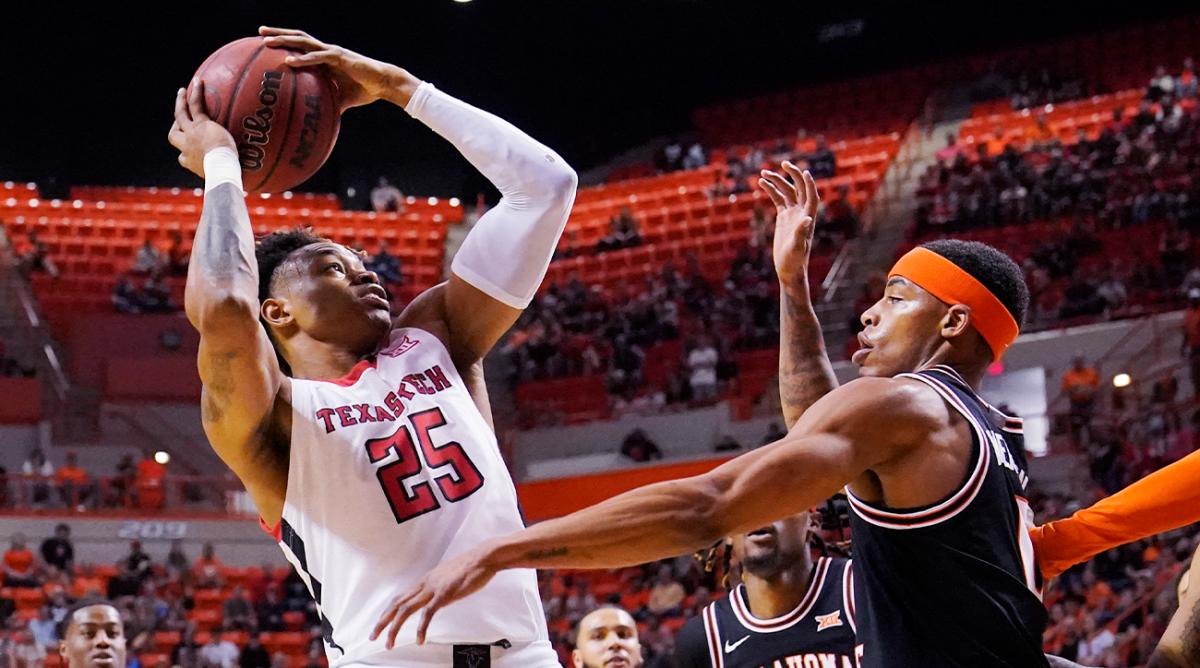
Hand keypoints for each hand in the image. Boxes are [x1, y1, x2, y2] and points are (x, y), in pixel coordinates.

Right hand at [167, 81, 236, 178]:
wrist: (222, 169)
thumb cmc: (227, 178)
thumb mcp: (227, 180)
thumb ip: (233, 180)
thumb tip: (248, 193)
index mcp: (192, 163)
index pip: (183, 158)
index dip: (184, 153)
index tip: (189, 151)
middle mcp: (187, 148)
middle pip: (174, 135)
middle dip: (175, 126)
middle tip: (178, 118)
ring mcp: (191, 134)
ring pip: (180, 115)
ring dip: (180, 103)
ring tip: (182, 91)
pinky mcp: (200, 125)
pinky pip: (195, 105)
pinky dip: (195, 93)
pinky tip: (198, 81)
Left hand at [258, 26, 421, 110]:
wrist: (383, 84)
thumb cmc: (363, 91)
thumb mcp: (339, 100)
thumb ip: (325, 104)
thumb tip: (313, 122)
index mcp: (324, 58)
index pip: (301, 45)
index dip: (284, 42)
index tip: (265, 43)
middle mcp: (326, 51)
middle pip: (298, 37)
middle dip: (279, 33)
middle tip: (259, 32)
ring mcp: (332, 52)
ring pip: (304, 41)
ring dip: (285, 40)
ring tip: (266, 41)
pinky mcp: (340, 57)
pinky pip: (318, 57)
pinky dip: (303, 58)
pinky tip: (289, 61)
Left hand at [370, 548, 497, 646]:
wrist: (484, 557)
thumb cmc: (471, 567)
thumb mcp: (449, 577)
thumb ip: (440, 587)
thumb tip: (437, 597)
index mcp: (426, 580)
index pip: (400, 597)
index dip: (388, 611)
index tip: (381, 623)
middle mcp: (425, 583)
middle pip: (396, 603)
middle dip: (382, 621)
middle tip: (373, 636)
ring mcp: (434, 588)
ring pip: (405, 609)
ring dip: (394, 628)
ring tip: (389, 643)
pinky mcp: (445, 594)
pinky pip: (428, 614)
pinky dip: (421, 628)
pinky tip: (420, 640)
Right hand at [758, 162, 819, 294]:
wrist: (789, 270)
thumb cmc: (794, 261)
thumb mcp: (797, 246)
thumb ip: (801, 232)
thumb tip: (807, 219)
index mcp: (808, 217)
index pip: (811, 196)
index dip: (809, 184)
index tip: (804, 171)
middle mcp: (802, 212)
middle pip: (799, 188)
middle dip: (793, 175)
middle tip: (784, 163)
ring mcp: (792, 214)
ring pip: (786, 192)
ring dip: (777, 181)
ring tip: (763, 173)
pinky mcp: (783, 218)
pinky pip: (778, 199)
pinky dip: (771, 190)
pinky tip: (761, 182)